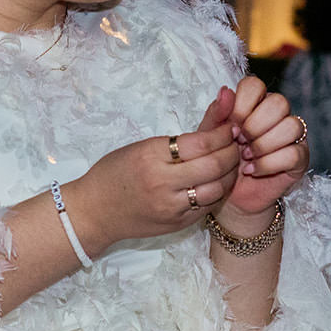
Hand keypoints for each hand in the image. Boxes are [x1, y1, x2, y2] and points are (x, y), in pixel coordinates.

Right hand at [66, 87, 240, 252]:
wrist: (94, 211)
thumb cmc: (114, 172)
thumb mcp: (142, 146)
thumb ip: (181, 137)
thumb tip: (218, 107)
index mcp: (150, 156)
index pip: (201, 142)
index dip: (223, 133)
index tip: (229, 126)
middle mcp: (162, 182)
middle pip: (214, 165)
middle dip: (232, 151)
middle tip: (236, 142)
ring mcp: (171, 206)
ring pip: (217, 188)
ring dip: (230, 173)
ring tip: (230, 162)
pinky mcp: (177, 223)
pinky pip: (208, 206)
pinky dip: (217, 191)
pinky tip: (217, 181)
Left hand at [219, 76, 307, 230]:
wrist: (229, 194)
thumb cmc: (221, 160)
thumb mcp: (211, 136)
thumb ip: (217, 113)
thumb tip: (225, 91)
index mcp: (256, 103)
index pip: (256, 85)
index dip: (242, 104)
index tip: (231, 125)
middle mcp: (278, 115)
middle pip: (279, 102)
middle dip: (255, 125)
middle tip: (239, 142)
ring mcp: (292, 135)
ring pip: (292, 125)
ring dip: (264, 144)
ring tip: (246, 157)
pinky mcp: (300, 158)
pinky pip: (294, 153)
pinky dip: (269, 164)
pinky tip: (253, 170)